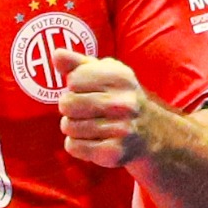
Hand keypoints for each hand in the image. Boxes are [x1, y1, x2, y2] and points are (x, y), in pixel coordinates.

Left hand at [54, 48, 148, 168]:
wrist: (150, 133)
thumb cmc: (119, 97)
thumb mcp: (105, 74)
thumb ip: (78, 63)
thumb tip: (56, 54)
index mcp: (120, 77)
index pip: (73, 79)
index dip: (75, 86)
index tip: (90, 90)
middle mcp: (124, 103)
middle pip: (67, 103)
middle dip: (70, 108)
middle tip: (86, 111)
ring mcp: (121, 129)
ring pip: (68, 126)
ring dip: (73, 127)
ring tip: (90, 125)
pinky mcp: (114, 153)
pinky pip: (73, 146)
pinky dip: (76, 145)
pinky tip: (91, 141)